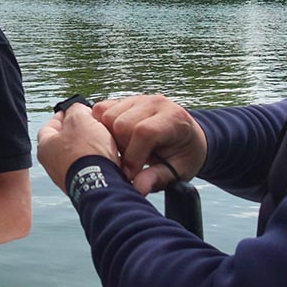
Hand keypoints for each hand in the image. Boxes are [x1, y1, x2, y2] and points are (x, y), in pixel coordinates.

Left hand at [37, 102, 119, 190]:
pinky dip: (96, 160)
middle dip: (79, 130)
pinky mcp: (81, 184)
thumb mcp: (80, 118)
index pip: (50, 124)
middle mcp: (51, 164)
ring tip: (104, 140)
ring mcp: (65, 176)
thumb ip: (76, 109)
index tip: (75, 111)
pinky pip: (88, 167)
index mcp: (45, 147)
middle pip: (64, 140)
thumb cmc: (87, 152)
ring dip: (90, 146)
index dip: (64, 114)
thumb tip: (77, 110)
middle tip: (92, 124)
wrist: (102, 183)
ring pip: (78, 154)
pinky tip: (108, 156)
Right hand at [92, 95, 206, 194]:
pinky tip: (116, 140)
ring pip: (107, 116)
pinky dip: (102, 127)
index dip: (134, 155)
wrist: (185, 137)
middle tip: (129, 163)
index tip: (131, 174)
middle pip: (121, 124)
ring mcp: (137, 99)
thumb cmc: (183, 154)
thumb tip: (139, 187)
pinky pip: (100, 110)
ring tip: (124, 151)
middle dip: (121, 149)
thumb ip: (158, 178)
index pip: (145, 131)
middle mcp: (155, 103)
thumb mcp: (178, 170)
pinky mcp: (123, 100)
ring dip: (110, 138)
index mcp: (174, 118)